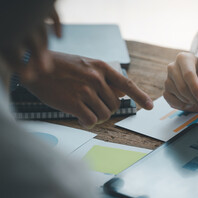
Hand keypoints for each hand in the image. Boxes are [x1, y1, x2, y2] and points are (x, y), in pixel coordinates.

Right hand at [22, 52, 152, 127]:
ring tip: (83, 108)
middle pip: (114, 105)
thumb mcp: (86, 65)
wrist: (36, 69)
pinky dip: (87, 122)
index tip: (150, 106)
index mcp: (101, 68)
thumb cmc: (62, 68)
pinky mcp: (75, 104)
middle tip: (91, 104)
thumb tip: (123, 92)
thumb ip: (105, 78)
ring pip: (105, 115)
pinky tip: (78, 116)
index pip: (127, 84)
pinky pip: (92, 121)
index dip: (140, 96)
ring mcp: (86, 91)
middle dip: (106, 108)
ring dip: (96, 116)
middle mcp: (96, 78)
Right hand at [164, 52, 197, 111]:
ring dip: (191, 102)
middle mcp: (173, 67)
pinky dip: (184, 107)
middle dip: (194, 98)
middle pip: (181, 87)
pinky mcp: (167, 92)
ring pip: (178, 96)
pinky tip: (192, 104)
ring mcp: (168, 80)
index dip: (195, 87)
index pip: (188, 74)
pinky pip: (172, 102)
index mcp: (185, 58)